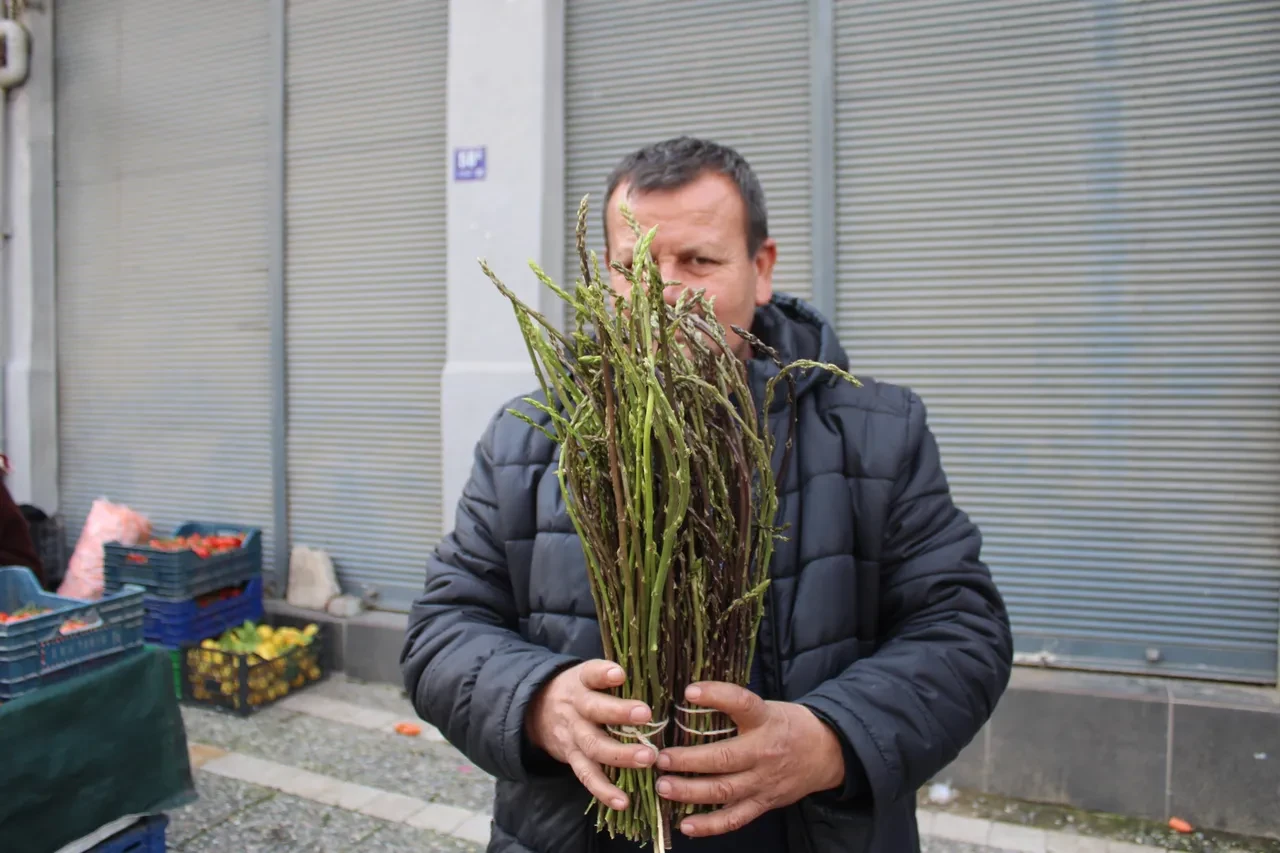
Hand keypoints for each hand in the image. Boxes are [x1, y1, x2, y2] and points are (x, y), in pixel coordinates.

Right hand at [525, 660, 658, 810]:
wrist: (537, 711)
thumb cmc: (580, 691)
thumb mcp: (588, 676)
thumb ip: (613, 677)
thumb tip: (658, 676)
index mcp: (581, 682)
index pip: (590, 674)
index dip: (603, 673)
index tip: (620, 674)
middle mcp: (575, 708)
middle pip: (593, 710)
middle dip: (619, 713)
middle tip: (646, 715)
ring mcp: (573, 736)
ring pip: (593, 746)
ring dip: (621, 755)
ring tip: (647, 759)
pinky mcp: (572, 759)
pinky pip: (587, 776)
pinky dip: (605, 791)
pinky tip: (624, 802)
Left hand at [655, 682, 844, 837]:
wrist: (826, 753)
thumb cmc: (787, 725)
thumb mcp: (768, 707)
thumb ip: (736, 708)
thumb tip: (689, 699)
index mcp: (765, 720)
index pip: (742, 703)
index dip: (716, 695)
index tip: (689, 692)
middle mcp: (764, 752)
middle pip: (724, 758)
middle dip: (688, 760)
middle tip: (661, 759)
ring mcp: (763, 781)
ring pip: (723, 791)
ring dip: (690, 792)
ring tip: (664, 787)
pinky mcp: (763, 803)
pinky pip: (734, 819)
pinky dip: (709, 825)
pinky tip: (685, 824)